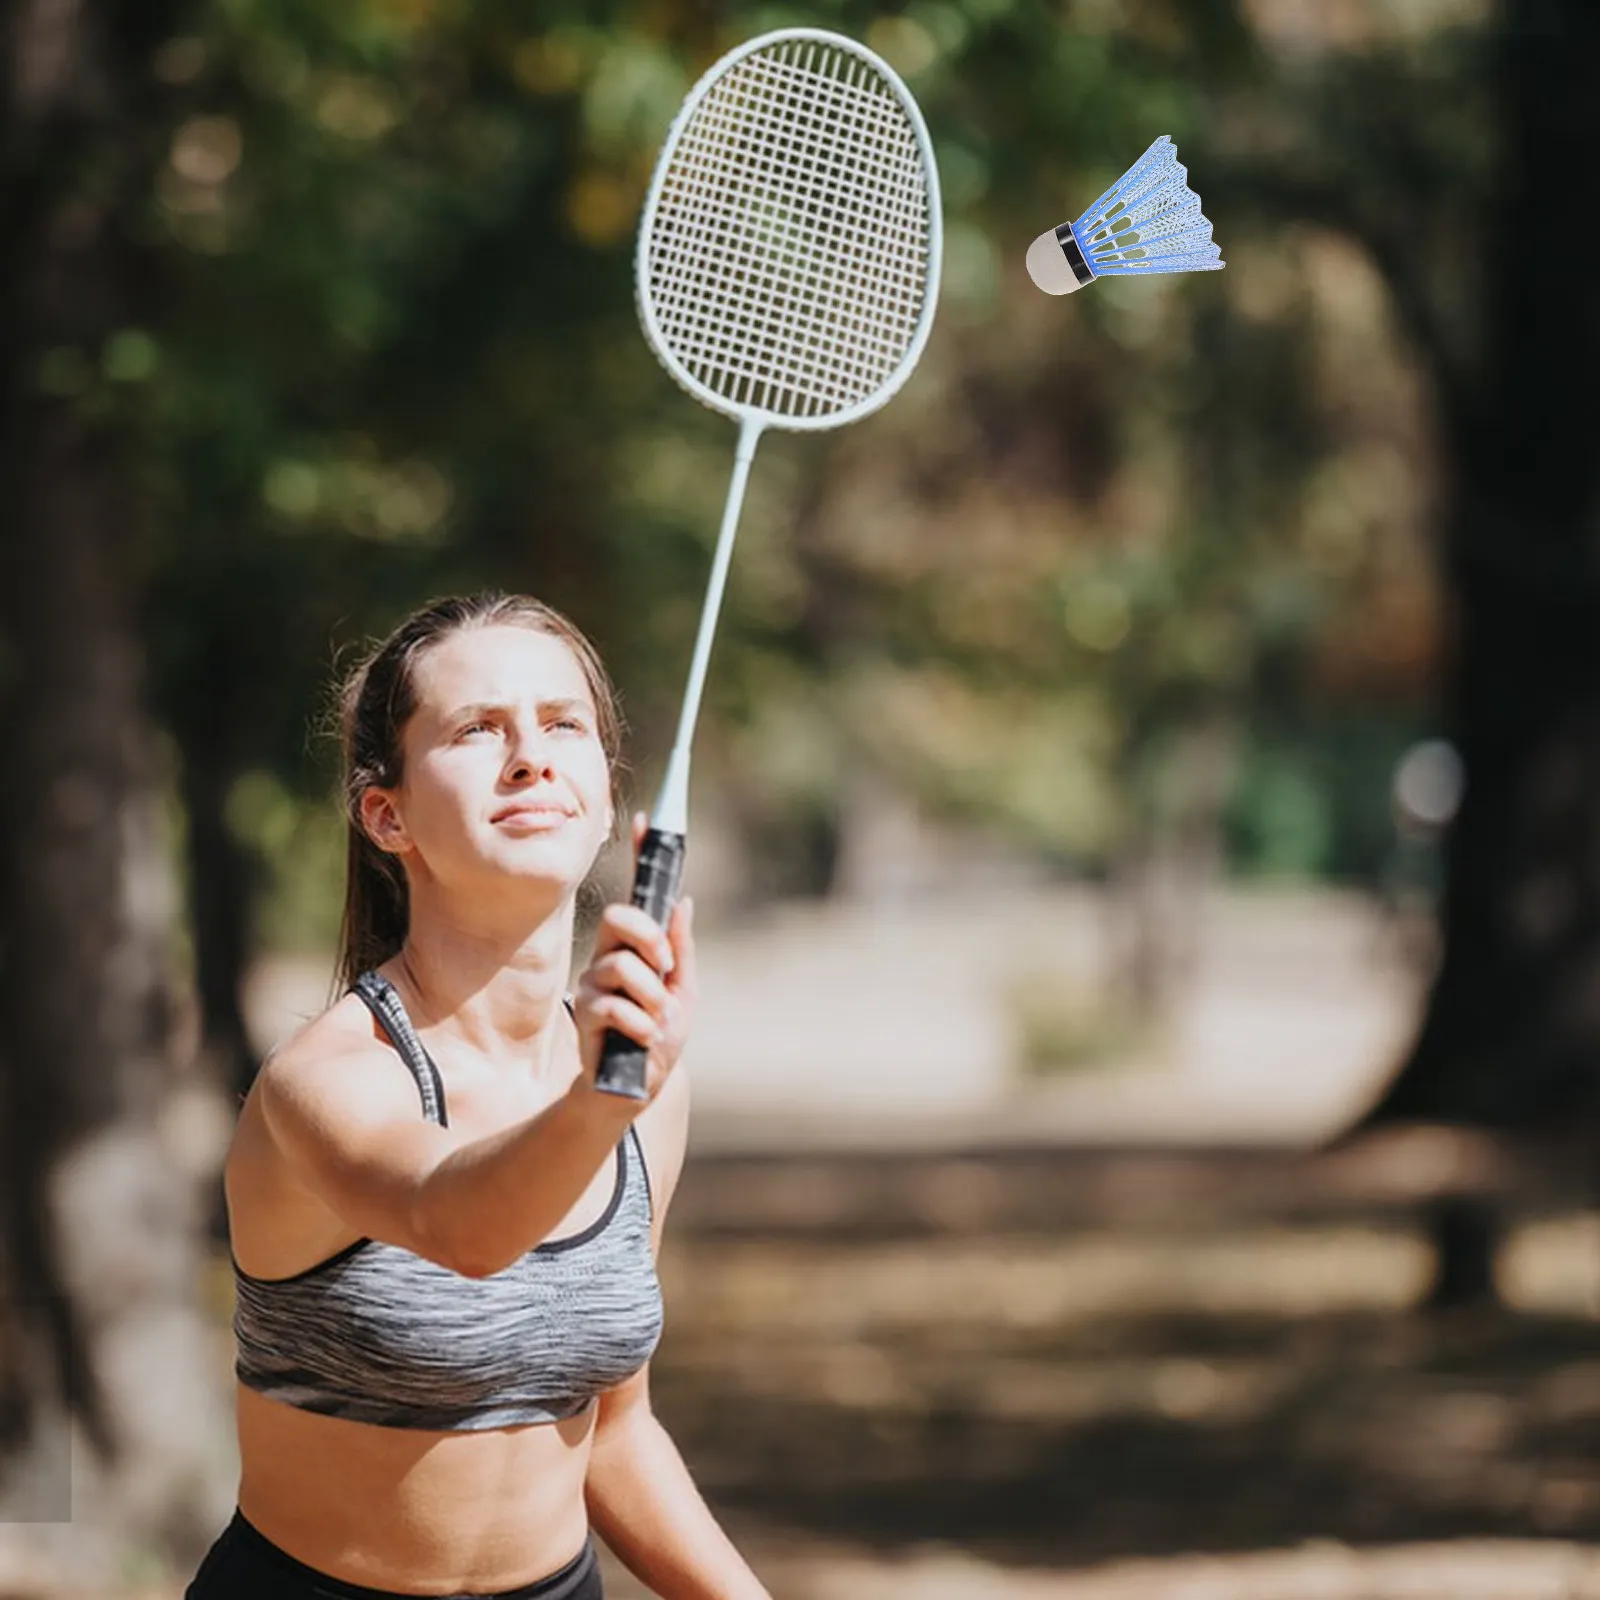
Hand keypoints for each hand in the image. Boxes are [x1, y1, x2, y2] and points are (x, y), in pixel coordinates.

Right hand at [572, 814, 696, 1105]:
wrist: (636, 1088)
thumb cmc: (658, 1039)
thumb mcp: (683, 993)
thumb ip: (681, 950)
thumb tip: (683, 901)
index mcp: (637, 949)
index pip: (636, 897)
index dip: (640, 859)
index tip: (646, 824)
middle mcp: (609, 958)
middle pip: (619, 918)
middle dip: (648, 939)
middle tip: (664, 970)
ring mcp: (595, 984)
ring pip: (621, 966)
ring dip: (651, 999)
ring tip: (656, 1023)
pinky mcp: (587, 1015)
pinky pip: (614, 1005)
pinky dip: (640, 1025)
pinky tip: (643, 1040)